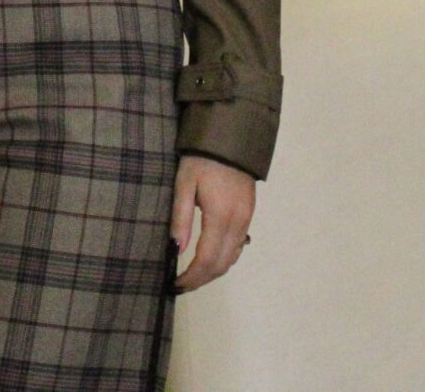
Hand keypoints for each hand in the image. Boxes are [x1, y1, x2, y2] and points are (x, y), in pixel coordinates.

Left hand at [170, 153, 256, 290]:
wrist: (232, 138)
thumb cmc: (202, 159)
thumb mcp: (184, 183)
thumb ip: (182, 217)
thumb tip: (176, 249)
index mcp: (220, 216)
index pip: (206, 259)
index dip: (191, 277)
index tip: (175, 284)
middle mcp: (238, 223)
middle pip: (221, 265)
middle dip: (201, 279)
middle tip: (181, 285)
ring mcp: (246, 219)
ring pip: (232, 258)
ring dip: (213, 271)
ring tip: (192, 275)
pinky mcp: (249, 214)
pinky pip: (239, 246)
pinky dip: (224, 258)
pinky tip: (210, 257)